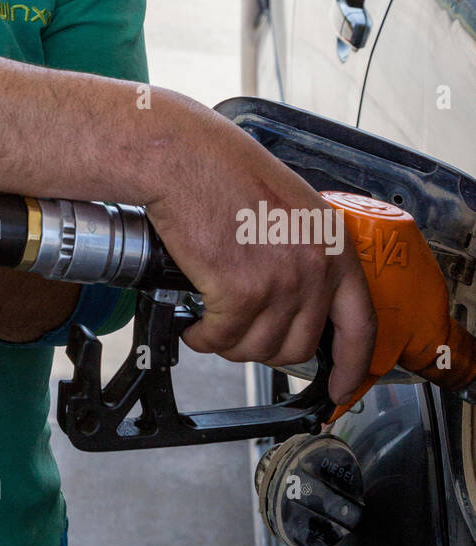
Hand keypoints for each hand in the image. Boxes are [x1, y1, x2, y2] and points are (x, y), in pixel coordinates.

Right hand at [143, 97, 376, 405]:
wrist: (186, 157)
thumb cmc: (226, 171)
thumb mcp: (292, 208)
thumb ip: (306, 254)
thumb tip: (299, 303)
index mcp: (333, 247)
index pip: (359, 324)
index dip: (352, 365)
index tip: (341, 387)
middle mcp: (315, 268)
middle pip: (299, 346)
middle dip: (265, 349)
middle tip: (240, 333)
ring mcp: (280, 282)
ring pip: (258, 349)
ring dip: (230, 345)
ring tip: (212, 325)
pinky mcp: (240, 292)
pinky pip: (222, 339)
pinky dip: (204, 339)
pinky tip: (194, 326)